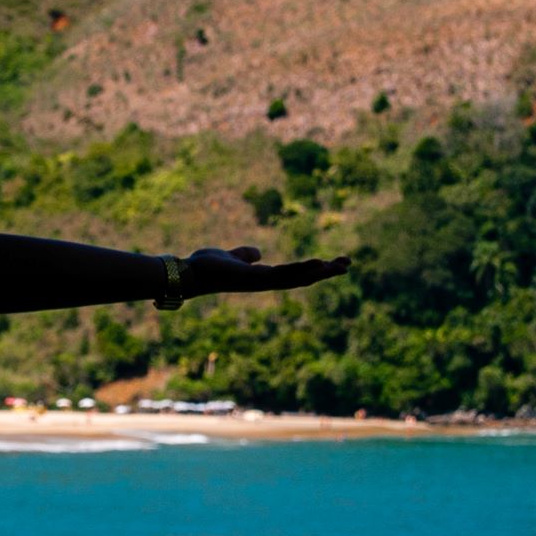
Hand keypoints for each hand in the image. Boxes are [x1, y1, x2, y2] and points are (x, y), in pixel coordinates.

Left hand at [178, 246, 351, 297]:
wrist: (187, 273)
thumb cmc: (206, 267)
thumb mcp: (231, 256)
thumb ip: (246, 256)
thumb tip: (258, 253)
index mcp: (263, 277)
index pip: (296, 274)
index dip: (315, 270)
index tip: (335, 262)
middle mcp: (265, 282)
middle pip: (302, 278)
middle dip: (325, 272)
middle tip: (348, 264)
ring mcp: (260, 282)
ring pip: (296, 278)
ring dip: (318, 272)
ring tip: (338, 265)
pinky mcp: (253, 278)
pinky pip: (281, 274)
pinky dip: (300, 270)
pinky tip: (316, 264)